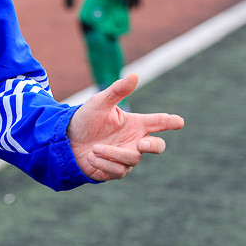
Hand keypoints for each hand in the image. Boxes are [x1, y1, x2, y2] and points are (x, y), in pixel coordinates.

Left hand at [67, 73, 183, 180]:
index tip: (179, 121)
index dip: (170, 121)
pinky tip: (91, 158)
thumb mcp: (99, 103)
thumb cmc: (85, 119)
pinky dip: (104, 164)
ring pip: (133, 159)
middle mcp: (134, 140)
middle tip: (142, 144)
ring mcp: (127, 157)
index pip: (158, 122)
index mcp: (135, 123)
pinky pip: (118, 171)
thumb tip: (135, 75)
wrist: (67, 140)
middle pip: (157, 146)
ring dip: (113, 154)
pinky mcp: (116, 170)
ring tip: (94, 148)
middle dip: (153, 146)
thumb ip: (117, 91)